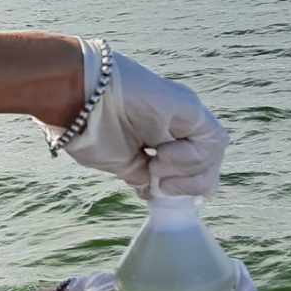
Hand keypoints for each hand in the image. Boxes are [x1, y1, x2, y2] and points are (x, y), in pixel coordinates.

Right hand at [39, 39, 228, 198]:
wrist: (76, 98)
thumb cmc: (89, 127)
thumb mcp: (120, 161)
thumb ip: (140, 174)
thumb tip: (151, 189)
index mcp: (162, 135)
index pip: (195, 169)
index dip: (185, 188)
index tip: (158, 192)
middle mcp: (179, 123)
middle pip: (210, 162)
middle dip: (190, 184)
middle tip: (160, 185)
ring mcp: (186, 113)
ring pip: (214, 151)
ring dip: (188, 172)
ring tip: (155, 166)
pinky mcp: (189, 106)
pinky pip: (210, 138)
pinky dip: (190, 157)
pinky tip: (162, 154)